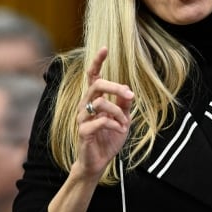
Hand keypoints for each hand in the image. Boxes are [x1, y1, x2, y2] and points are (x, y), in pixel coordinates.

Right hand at [74, 47, 133, 178]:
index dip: (97, 62)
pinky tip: (120, 130)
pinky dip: (114, 124)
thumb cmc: (109, 139)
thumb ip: (124, 105)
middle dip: (115, 87)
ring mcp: (82, 118)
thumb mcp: (122, 120)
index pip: (93, 77)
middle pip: (97, 85)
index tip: (105, 48)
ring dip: (118, 112)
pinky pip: (100, 121)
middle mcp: (85, 105)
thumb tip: (128, 91)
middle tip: (130, 95)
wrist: (98, 163)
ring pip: (100, 103)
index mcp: (94, 100)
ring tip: (125, 124)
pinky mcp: (83, 131)